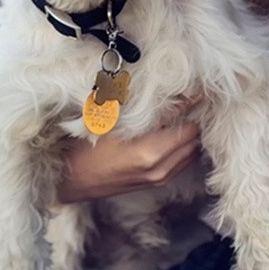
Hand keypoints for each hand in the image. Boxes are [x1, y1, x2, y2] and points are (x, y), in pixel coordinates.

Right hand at [54, 94, 204, 202]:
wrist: (71, 182)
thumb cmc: (84, 148)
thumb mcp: (110, 121)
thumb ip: (140, 109)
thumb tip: (165, 90)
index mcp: (149, 152)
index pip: (184, 122)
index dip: (191, 102)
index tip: (197, 87)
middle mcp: (160, 167)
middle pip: (193, 136)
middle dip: (191, 116)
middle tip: (187, 96)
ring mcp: (160, 178)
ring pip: (192, 149)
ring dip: (188, 131)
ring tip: (180, 113)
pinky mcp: (157, 182)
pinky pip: (183, 161)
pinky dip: (183, 145)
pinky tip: (171, 132)